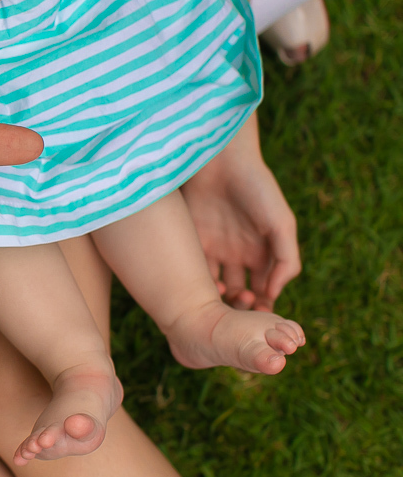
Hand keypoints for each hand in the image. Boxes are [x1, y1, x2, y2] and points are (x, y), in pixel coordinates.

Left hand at [181, 118, 300, 311]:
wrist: (221, 161)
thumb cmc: (257, 189)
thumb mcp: (281, 223)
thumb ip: (286, 259)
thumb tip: (275, 292)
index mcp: (262, 253)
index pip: (263, 291)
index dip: (261, 306)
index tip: (257, 315)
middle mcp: (238, 255)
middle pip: (236, 293)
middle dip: (236, 306)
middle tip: (235, 305)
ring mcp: (213, 248)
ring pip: (212, 285)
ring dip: (213, 297)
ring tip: (216, 295)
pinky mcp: (191, 240)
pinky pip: (191, 268)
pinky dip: (193, 281)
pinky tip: (196, 283)